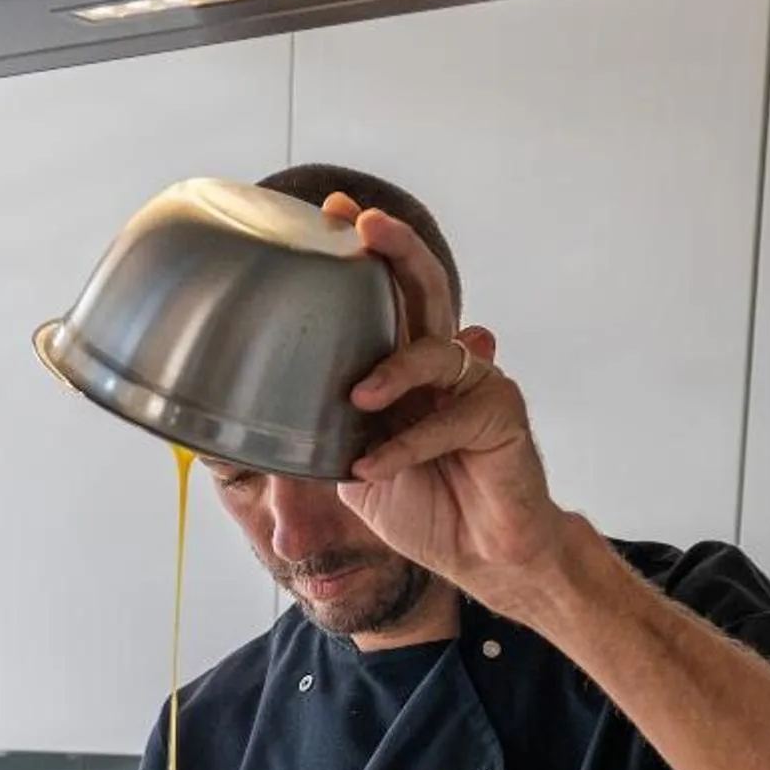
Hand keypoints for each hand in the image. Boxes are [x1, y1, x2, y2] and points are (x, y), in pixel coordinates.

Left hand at [326, 194, 571, 604]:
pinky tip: (374, 467)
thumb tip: (268, 411)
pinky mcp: (501, 413)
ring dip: (393, 370)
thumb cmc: (423, 510)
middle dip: (394, 251)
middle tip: (362, 224)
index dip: (368, 254)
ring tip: (358, 398)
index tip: (331, 212)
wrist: (478, 558)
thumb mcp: (354, 471)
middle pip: (424, 290)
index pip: (389, 299)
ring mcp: (476, 382)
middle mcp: (443, 365)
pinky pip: (448, 416)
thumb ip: (328, 437)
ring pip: (436, 349)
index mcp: (407, 370)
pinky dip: (407, 444)